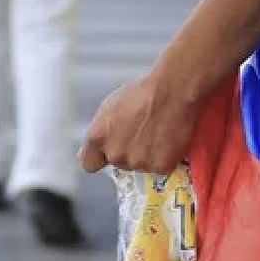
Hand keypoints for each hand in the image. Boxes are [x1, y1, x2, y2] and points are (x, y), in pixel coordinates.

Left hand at [79, 71, 201, 174]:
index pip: (89, 163)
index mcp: (97, 138)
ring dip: (145, 155)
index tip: (108, 151)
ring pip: (139, 166)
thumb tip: (101, 143)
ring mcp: (137, 163)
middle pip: (118, 162)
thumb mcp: (110, 107)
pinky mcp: (159, 167)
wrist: (171, 93)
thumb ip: (102, 129)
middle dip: (127, 152)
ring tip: (156, 134)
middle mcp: (115, 154)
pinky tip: (167, 141)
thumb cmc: (141, 93)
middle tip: (140, 135)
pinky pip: (159, 167)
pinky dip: (163, 158)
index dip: (100, 157)